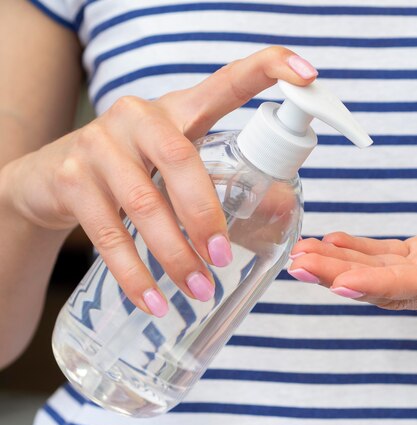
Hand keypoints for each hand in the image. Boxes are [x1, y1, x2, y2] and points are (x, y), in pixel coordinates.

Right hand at [2, 46, 317, 314]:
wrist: (51, 178)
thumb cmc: (133, 171)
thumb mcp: (175, 166)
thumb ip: (219, 180)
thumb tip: (280, 208)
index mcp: (178, 110)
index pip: (226, 83)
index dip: (267, 70)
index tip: (306, 73)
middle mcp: (137, 117)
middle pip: (181, 159)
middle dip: (206, 214)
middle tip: (225, 259)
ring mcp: (98, 144)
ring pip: (143, 203)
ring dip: (176, 254)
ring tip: (200, 289)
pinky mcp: (69, 179)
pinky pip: (108, 235)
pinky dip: (135, 275)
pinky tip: (154, 302)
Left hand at [289, 174, 416, 310]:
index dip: (378, 287)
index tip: (337, 283)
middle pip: (388, 288)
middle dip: (339, 278)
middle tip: (297, 265)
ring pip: (380, 277)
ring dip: (338, 267)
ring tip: (300, 256)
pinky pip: (386, 259)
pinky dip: (356, 252)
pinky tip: (330, 241)